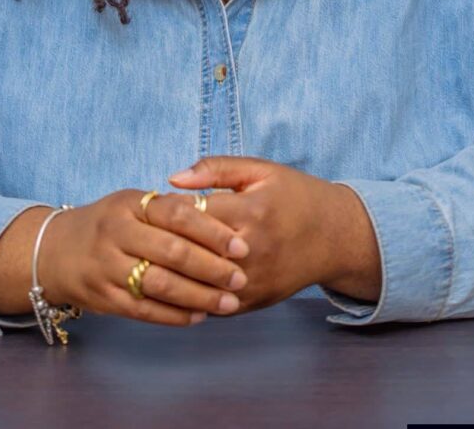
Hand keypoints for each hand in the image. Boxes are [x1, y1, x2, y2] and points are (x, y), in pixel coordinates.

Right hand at [39, 187, 251, 326]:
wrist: (55, 252)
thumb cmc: (108, 223)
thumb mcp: (132, 203)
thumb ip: (169, 208)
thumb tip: (217, 212)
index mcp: (129, 204)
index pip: (177, 215)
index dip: (212, 232)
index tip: (241, 246)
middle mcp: (116, 234)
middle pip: (171, 252)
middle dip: (212, 268)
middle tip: (240, 278)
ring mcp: (107, 268)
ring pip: (160, 285)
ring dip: (199, 296)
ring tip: (228, 302)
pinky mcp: (103, 298)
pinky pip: (145, 310)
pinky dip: (175, 315)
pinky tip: (199, 315)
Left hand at [168, 156, 381, 311]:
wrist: (334, 236)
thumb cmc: (294, 195)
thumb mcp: (260, 170)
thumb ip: (215, 169)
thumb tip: (172, 178)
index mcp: (251, 211)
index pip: (192, 215)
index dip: (165, 212)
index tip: (149, 209)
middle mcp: (252, 250)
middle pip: (190, 253)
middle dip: (160, 246)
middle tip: (138, 239)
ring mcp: (254, 281)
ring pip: (198, 285)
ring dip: (170, 276)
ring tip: (147, 263)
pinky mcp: (255, 302)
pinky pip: (212, 304)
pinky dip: (190, 298)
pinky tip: (171, 286)